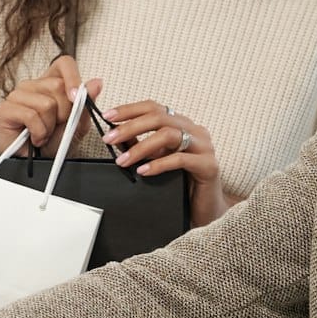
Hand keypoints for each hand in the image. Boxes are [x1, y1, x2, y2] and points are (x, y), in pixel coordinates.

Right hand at [0, 55, 102, 152]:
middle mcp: (32, 85)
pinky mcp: (5, 109)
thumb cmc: (54, 144)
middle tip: (55, 126)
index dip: (73, 77)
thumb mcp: (78, 125)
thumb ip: (86, 104)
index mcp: (50, 83)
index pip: (64, 63)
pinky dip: (39, 132)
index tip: (77, 97)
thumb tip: (97, 82)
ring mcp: (17, 95)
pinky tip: (35, 137)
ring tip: (44, 133)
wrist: (39, 165)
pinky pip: (31, 116)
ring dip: (50, 126)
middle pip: (57, 86)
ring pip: (46, 103)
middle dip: (64, 113)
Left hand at [102, 99, 227, 224]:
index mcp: (182, 125)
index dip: (130, 109)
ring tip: (122, 160)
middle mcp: (194, 131)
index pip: (154, 108)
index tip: (108, 115)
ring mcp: (204, 146)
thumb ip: (141, 146)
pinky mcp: (209, 165)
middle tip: (109, 138)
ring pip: (168, 135)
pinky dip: (158, 164)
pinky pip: (180, 159)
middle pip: (159, 117)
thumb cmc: (181, 184)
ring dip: (140, 147)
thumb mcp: (156, 160)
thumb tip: (116, 137)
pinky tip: (142, 171)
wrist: (205, 209)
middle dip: (130, 126)